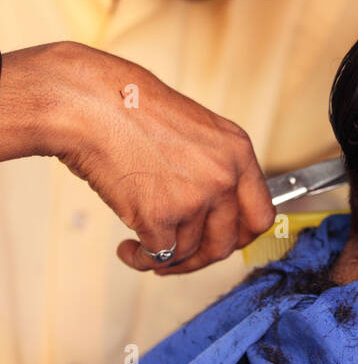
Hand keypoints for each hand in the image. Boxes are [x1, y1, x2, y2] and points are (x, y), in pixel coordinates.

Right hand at [5, 41, 274, 274]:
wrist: (92, 104)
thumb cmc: (132, 112)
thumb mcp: (196, 132)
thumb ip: (214, 170)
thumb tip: (215, 216)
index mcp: (238, 152)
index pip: (260, 216)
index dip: (239, 237)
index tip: (220, 241)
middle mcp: (224, 177)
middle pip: (227, 243)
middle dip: (200, 257)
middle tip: (179, 255)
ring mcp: (195, 198)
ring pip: (189, 252)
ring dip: (166, 258)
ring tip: (143, 246)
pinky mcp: (159, 216)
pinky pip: (159, 255)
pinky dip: (140, 259)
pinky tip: (128, 248)